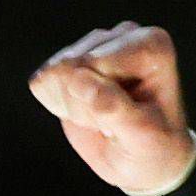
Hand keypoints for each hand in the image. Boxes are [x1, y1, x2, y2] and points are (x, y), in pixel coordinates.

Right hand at [29, 22, 195, 195]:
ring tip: (103, 116)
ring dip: (72, 106)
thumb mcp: (142, 135)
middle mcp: (123, 35)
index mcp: (150, 44)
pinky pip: (41, 82)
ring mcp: (94, 45)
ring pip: (53, 74)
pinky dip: (58, 105)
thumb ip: (113, 107)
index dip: (101, 100)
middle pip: (70, 66)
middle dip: (84, 103)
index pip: (94, 63)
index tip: (129, 116)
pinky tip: (85, 110)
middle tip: (113, 119)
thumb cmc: (154, 146)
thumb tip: (78, 78)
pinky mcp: (67, 62)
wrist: (144, 160)